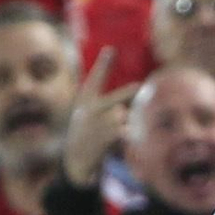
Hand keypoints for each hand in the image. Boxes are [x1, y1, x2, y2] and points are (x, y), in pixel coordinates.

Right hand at [62, 46, 137, 189]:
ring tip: (121, 134)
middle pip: (114, 100)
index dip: (104, 65)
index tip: (111, 50)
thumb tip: (126, 107)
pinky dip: (125, 137)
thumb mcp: (89, 119)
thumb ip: (106, 110)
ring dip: (125, 126)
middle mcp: (88, 111)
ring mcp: (94, 125)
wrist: (75, 165)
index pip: (95, 79)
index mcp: (84, 102)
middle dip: (127, 94)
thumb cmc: (86, 139)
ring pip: (119, 117)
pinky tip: (123, 141)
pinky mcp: (100, 139)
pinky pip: (121, 132)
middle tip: (139, 86)